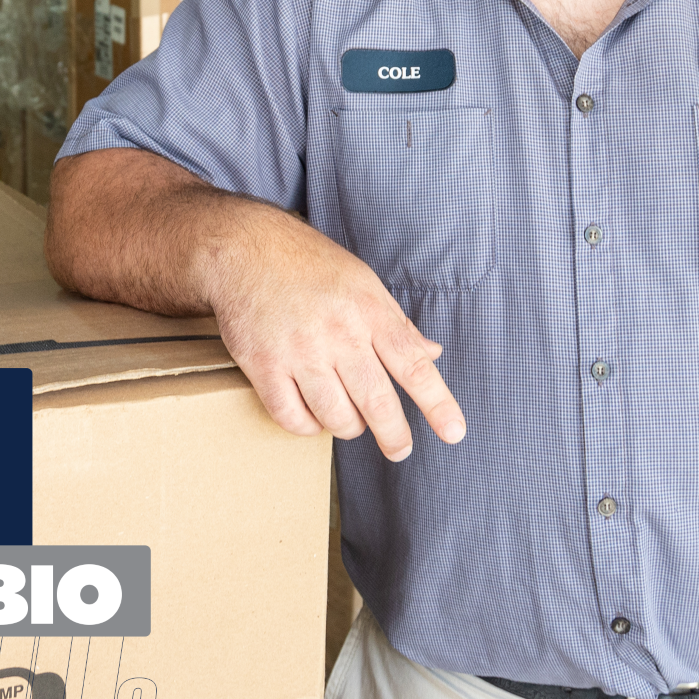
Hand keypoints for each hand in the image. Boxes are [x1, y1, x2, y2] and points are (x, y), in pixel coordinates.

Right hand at [200, 207, 466, 460]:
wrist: (244, 249)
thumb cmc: (310, 265)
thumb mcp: (363, 282)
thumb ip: (397, 324)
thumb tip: (432, 353)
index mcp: (369, 310)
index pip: (413, 365)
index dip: (438, 403)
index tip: (454, 432)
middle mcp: (338, 333)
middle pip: (377, 402)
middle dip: (394, 435)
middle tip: (399, 449)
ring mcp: (299, 351)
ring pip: (335, 417)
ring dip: (348, 427)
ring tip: (349, 420)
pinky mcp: (263, 365)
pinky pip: (291, 417)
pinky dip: (307, 427)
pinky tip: (312, 417)